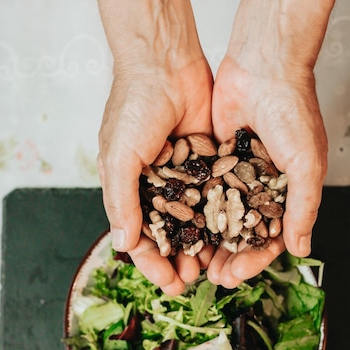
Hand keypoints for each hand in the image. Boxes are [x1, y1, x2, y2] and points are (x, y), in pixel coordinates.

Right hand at [93, 0, 213, 294]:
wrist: (165, 65)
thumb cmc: (132, 109)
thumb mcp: (119, 158)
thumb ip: (122, 201)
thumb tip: (122, 244)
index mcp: (129, 191)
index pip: (140, 238)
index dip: (152, 264)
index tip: (168, 284)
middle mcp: (157, 189)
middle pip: (169, 237)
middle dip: (178, 262)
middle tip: (191, 282)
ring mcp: (184, 180)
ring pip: (195, 224)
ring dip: (200, 248)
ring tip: (211, 269)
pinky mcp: (208, 166)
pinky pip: (215, 200)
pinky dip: (220, 220)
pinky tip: (230, 239)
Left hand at [206, 0, 338, 288]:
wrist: (264, 66)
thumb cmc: (294, 112)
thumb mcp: (306, 165)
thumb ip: (303, 208)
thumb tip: (300, 250)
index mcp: (287, 196)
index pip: (270, 240)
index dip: (254, 261)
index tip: (236, 275)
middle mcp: (260, 191)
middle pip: (242, 236)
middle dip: (229, 259)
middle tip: (212, 277)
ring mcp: (235, 178)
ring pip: (219, 220)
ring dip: (209, 243)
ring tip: (195, 263)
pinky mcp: (213, 162)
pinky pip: (202, 193)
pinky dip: (193, 213)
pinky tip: (181, 230)